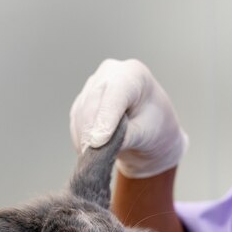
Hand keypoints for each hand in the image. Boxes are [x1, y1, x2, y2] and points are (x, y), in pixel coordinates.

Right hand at [69, 58, 187, 177]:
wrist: (150, 129)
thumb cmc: (155, 127)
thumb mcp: (146, 133)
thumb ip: (125, 136)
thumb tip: (99, 145)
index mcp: (134, 74)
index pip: (115, 93)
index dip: (105, 118)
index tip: (98, 142)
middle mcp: (111, 72)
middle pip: (94, 100)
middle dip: (90, 130)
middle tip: (90, 155)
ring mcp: (94, 84)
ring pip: (81, 111)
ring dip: (83, 136)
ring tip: (91, 158)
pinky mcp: (83, 99)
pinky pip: (76, 119)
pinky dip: (80, 137)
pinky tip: (87, 152)